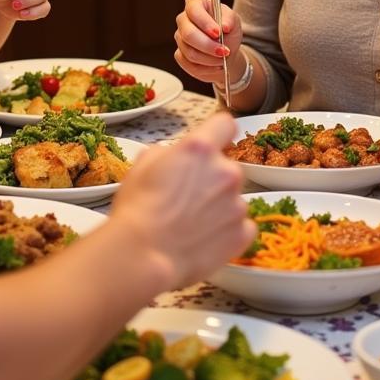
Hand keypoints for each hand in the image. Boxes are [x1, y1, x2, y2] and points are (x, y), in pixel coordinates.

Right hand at [110, 112, 254, 287]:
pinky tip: (205, 239)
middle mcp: (226, 171)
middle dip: (212, 179)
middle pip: (227, 167)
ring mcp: (238, 203)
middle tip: (188, 199)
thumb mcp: (141, 167)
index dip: (217, 134)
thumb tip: (174, 157)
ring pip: (233, 198)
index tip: (211, 144)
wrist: (142, 255)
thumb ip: (167, 153)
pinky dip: (228, 231)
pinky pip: (242, 226)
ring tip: (192, 225)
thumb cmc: (137, 211)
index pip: (224, 124)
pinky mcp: (242, 233)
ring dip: (219, 207)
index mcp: (200, 149)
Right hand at [174, 0, 243, 85]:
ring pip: (190, 52)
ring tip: (223, 59)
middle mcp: (183, 19)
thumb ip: (230, 20)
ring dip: (210, 59)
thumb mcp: (234, 21)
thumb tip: (224, 26)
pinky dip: (206, 68)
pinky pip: (189, 64)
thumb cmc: (228, 31)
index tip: (219, 32)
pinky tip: (216, 65)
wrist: (226, 50)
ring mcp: (179, 38)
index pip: (194, 10)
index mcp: (195, 4)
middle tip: (224, 51)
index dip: (205, 23)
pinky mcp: (180, 54)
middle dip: (208, 46)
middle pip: (188, 34)